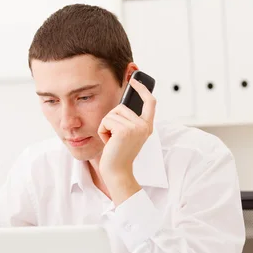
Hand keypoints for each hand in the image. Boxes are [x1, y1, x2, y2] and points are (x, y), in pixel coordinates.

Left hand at [97, 78, 155, 202]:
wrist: (117, 172)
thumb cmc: (118, 155)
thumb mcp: (126, 135)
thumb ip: (127, 120)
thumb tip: (121, 104)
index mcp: (146, 126)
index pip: (150, 102)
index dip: (142, 89)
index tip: (134, 80)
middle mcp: (144, 126)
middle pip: (121, 107)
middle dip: (111, 120)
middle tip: (114, 138)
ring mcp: (136, 128)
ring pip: (112, 113)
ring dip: (106, 126)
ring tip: (112, 141)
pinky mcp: (124, 131)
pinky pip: (106, 121)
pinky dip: (102, 131)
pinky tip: (108, 142)